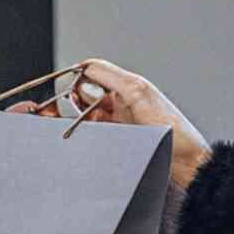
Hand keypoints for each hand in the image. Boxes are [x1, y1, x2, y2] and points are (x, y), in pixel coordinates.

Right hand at [7, 59, 211, 189]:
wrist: (190, 167)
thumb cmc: (173, 131)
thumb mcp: (139, 93)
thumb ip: (110, 76)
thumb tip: (84, 65)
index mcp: (126, 88)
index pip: (89, 75)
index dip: (70, 79)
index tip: (54, 86)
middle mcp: (120, 106)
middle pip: (81, 99)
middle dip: (62, 104)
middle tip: (43, 113)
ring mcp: (117, 127)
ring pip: (82, 120)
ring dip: (67, 123)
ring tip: (51, 128)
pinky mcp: (117, 147)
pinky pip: (91, 139)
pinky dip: (78, 139)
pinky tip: (69, 142)